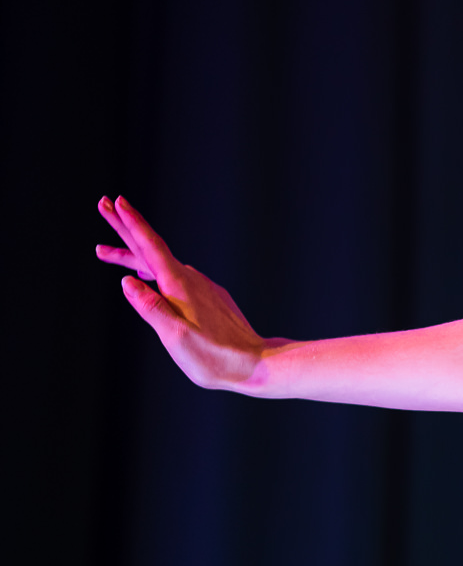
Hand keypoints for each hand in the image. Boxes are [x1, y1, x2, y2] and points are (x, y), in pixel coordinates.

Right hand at [96, 196, 277, 391]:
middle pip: (152, 249)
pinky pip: (173, 277)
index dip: (132, 224)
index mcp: (180, 285)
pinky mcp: (208, 297)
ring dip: (133, 254)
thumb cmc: (215, 356)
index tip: (116, 202)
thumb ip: (151, 307)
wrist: (256, 364)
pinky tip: (146, 276)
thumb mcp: (175, 336)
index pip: (150, 247)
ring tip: (105, 252)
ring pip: (160, 264)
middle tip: (103, 204)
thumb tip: (127, 281)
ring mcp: (201, 287)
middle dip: (125, 228)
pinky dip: (153, 271)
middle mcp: (191, 280)